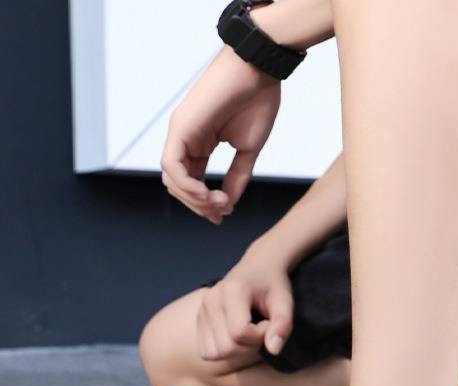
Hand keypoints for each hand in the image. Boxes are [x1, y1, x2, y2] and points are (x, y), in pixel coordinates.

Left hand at [161, 47, 280, 223]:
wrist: (259, 71)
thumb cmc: (257, 103)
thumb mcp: (248, 150)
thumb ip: (237, 176)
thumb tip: (228, 203)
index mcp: (200, 143)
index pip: (192, 181)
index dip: (205, 204)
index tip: (225, 214)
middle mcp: (185, 138)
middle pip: (178, 185)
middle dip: (199, 206)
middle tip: (222, 213)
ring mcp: (180, 132)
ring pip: (171, 179)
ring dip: (194, 200)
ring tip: (220, 203)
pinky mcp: (180, 127)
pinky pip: (172, 165)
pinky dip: (187, 186)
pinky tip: (207, 194)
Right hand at [197, 237, 293, 360]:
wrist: (258, 268)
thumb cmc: (273, 285)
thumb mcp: (284, 302)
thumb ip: (282, 325)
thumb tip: (274, 350)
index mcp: (230, 291)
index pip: (239, 332)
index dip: (259, 336)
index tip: (269, 323)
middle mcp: (210, 301)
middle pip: (226, 347)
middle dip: (250, 346)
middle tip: (261, 329)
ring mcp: (201, 312)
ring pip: (215, 353)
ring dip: (237, 351)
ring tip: (249, 332)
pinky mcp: (198, 322)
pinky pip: (207, 352)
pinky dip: (225, 351)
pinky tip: (237, 337)